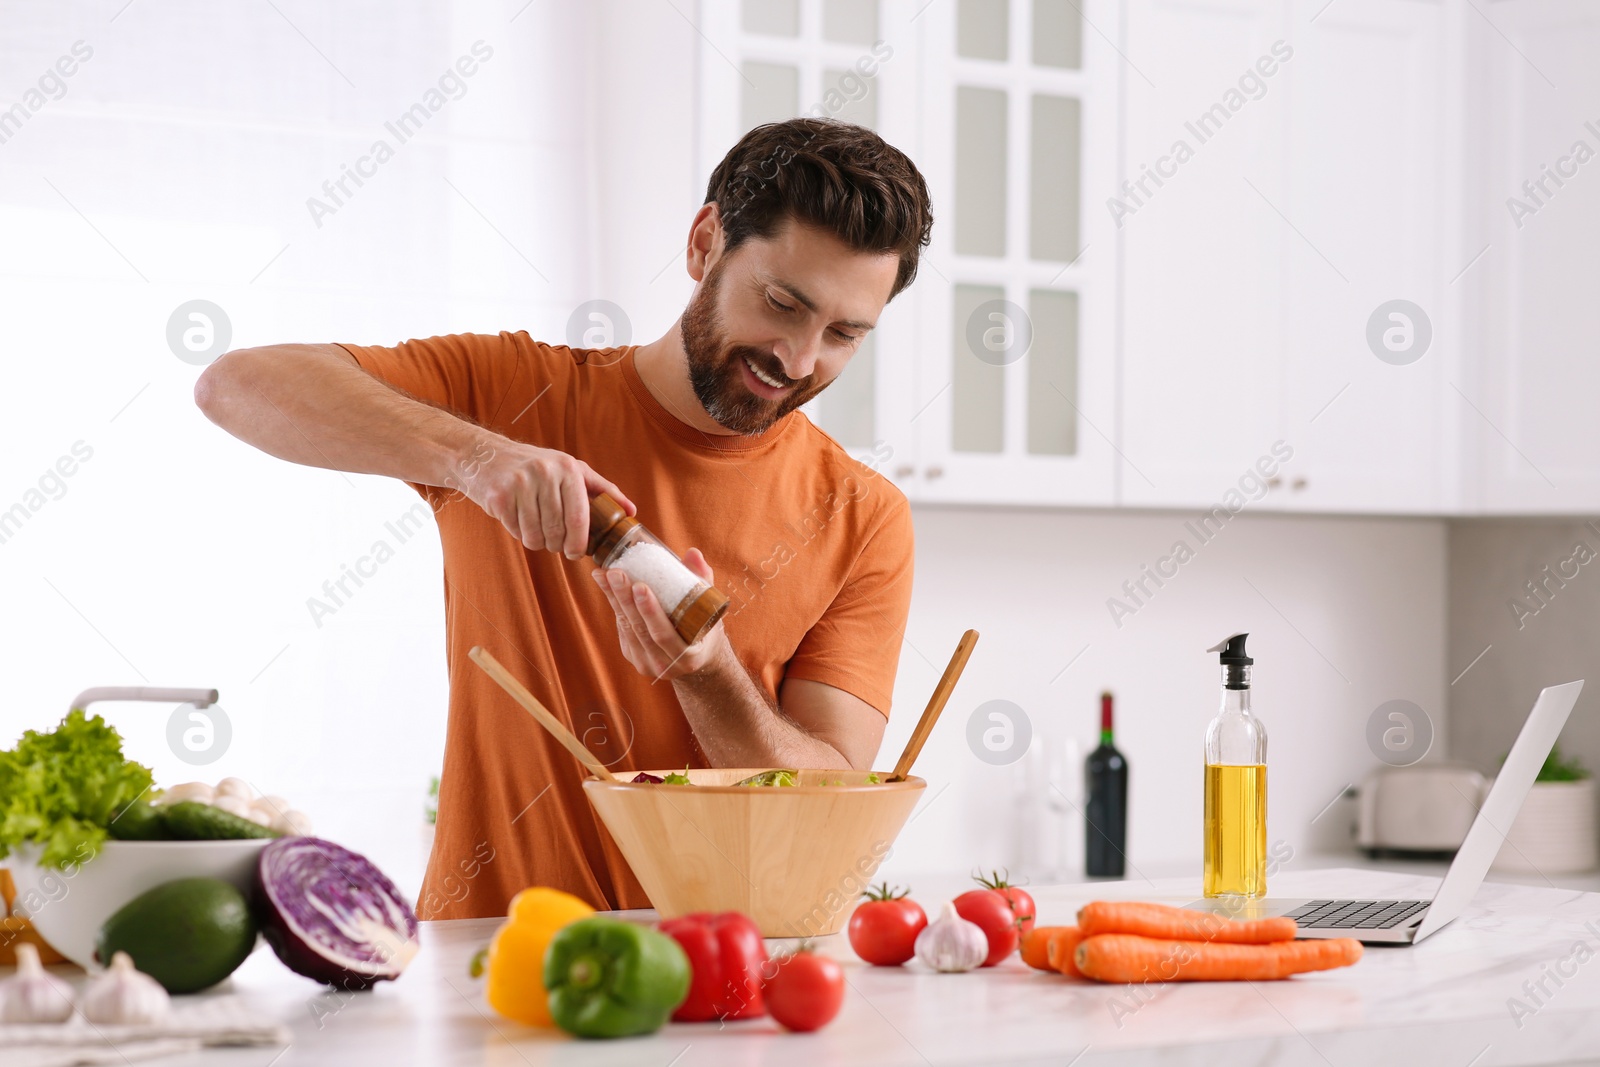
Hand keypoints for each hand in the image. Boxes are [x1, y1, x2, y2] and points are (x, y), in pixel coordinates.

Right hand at [452, 434, 632, 557]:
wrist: (485, 456)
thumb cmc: (536, 466)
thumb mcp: (571, 469)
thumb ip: (603, 490)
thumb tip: (631, 511)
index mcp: (567, 468)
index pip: (579, 518)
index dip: (579, 543)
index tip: (575, 553)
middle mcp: (544, 473)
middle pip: (557, 531)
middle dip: (557, 545)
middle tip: (554, 543)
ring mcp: (519, 484)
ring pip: (535, 536)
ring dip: (537, 542)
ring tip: (536, 530)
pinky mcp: (498, 496)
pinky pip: (515, 531)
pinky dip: (518, 533)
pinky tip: (517, 519)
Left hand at [592, 548, 727, 680]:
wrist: (698, 658)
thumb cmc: (705, 628)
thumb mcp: (710, 609)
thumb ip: (703, 581)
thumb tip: (693, 553)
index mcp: (688, 656)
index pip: (663, 634)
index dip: (650, 611)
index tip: (639, 585)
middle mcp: (665, 666)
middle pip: (640, 629)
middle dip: (625, 599)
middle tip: (616, 573)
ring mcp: (647, 664)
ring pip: (627, 628)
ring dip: (614, 599)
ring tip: (605, 574)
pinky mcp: (634, 657)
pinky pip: (623, 629)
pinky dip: (615, 606)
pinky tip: (606, 586)